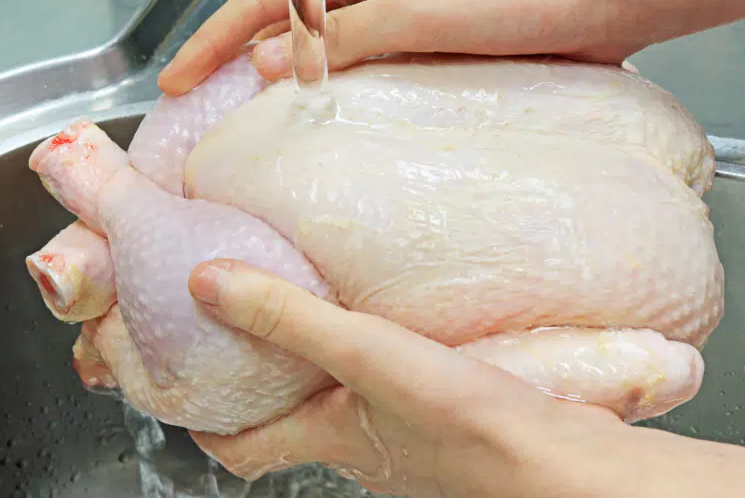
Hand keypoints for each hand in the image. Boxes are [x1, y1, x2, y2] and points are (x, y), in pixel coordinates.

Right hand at [158, 0, 643, 94]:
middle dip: (240, 63)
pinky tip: (337, 136)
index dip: (214, 40)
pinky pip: (377, 79)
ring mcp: (413, 20)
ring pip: (333, 56)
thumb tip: (264, 62)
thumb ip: (344, 38)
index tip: (174, 80)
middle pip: (291, 25)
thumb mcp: (422, 12)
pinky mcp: (443, 53)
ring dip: (293, 87)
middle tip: (202, 114)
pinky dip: (346, 103)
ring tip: (255, 134)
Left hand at [185, 258, 638, 496]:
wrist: (558, 461)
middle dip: (270, 384)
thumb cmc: (465, 423)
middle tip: (254, 330)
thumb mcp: (363, 353)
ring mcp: (411, 442)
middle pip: (295, 425)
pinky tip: (408, 328)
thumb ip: (288, 317)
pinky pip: (405, 393)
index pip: (243, 449)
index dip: (206, 424)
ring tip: (328, 312)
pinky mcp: (456, 423)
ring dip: (332, 371)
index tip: (186, 390)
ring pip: (352, 407)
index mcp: (327, 439)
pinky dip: (390, 364)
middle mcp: (364, 449)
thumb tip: (208, 283)